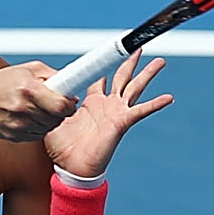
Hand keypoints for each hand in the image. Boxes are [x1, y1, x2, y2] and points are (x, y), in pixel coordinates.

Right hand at [0, 62, 79, 141]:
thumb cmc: (0, 84)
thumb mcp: (28, 69)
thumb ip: (51, 75)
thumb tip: (69, 84)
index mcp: (29, 89)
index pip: (61, 105)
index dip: (68, 104)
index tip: (68, 101)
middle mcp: (23, 108)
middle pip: (57, 118)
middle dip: (59, 112)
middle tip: (53, 104)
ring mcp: (19, 125)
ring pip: (48, 128)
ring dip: (48, 120)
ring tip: (38, 109)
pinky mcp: (16, 136)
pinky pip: (37, 136)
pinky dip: (38, 128)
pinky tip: (29, 118)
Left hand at [44, 52, 172, 178]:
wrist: (73, 168)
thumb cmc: (63, 148)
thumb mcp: (52, 121)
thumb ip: (51, 107)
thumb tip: (44, 96)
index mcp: (90, 102)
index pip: (98, 77)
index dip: (101, 64)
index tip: (106, 51)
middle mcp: (106, 104)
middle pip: (122, 77)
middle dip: (130, 61)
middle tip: (138, 47)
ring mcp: (117, 112)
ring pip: (135, 87)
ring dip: (148, 74)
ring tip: (160, 61)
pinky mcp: (122, 122)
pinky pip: (142, 111)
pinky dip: (156, 104)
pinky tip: (168, 97)